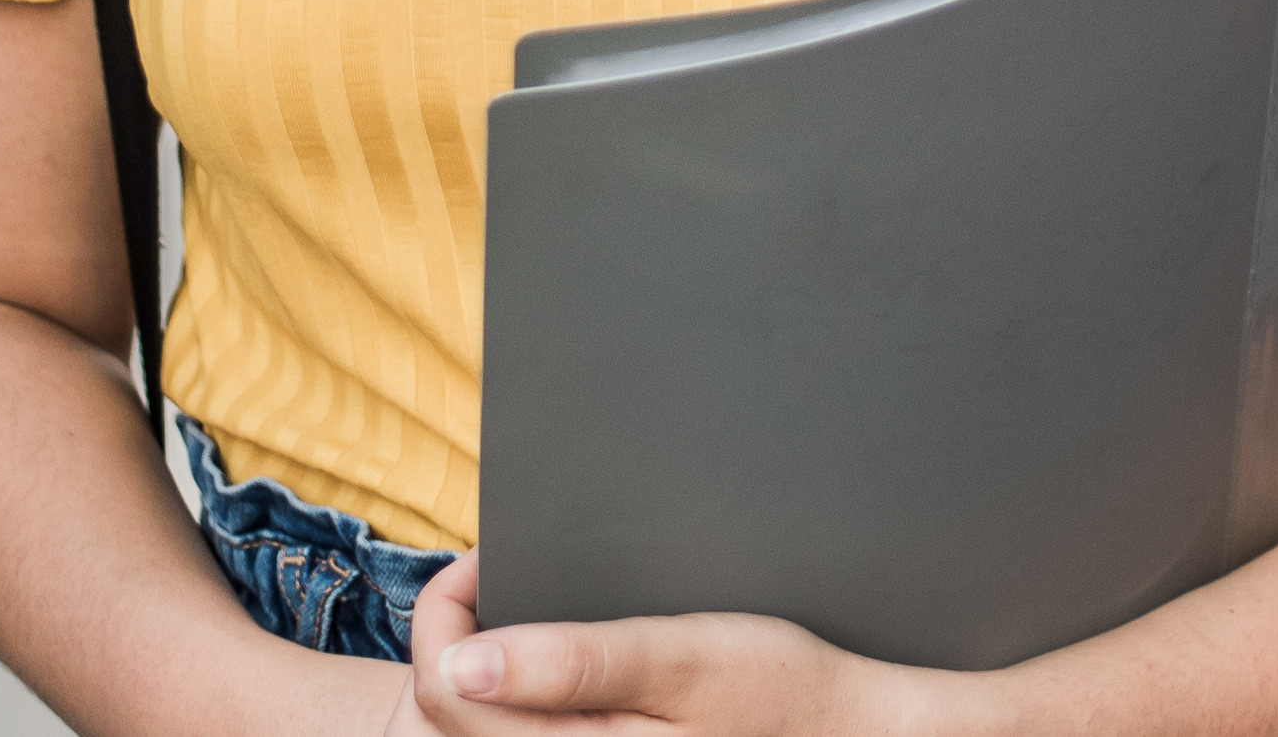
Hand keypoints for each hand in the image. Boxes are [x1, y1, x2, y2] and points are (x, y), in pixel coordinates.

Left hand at [403, 554, 910, 735]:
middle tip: (499, 578)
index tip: (486, 558)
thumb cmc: (773, 690)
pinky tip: (548, 672)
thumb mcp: (681, 657)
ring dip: (473, 676)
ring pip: (469, 735)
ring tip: (521, 622)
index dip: (443, 608)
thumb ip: (569, 662)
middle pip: (439, 719)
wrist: (837, 733)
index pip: (440, 688)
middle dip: (452, 638)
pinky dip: (508, 704)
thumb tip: (459, 662)